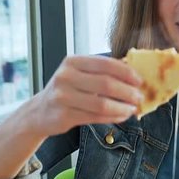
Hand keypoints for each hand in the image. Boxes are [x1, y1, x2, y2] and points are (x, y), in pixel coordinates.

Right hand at [27, 55, 142, 136]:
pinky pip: (96, 117)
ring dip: (122, 107)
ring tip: (132, 109)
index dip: (126, 72)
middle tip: (139, 97)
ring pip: (102, 103)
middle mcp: (66, 77)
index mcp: (72, 62)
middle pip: (106, 83)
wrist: (39, 112)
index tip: (139, 80)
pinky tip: (121, 116)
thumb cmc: (66, 90)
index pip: (105, 64)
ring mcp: (63, 97)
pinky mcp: (64, 115)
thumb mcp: (78, 74)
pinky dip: (113, 117)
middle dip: (127, 91)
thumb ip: (100, 71)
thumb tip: (133, 73)